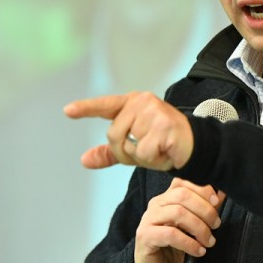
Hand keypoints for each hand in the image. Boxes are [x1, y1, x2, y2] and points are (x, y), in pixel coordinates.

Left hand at [63, 91, 193, 170]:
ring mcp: (153, 112)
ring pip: (128, 146)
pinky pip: (144, 153)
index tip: (68, 110)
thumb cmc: (162, 143)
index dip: (86, 108)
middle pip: (113, 135)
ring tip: (158, 150)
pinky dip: (153, 159)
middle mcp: (141, 102)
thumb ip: (110, 152)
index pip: (106, 105)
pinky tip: (165, 152)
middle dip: (126, 152)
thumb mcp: (134, 146)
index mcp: (133, 103)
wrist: (194, 145)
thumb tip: (84, 160)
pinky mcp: (163, 125)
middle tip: (147, 150)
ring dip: (141, 157)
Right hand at [135, 178, 225, 262]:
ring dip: (199, 227)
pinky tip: (198, 251)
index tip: (217, 201)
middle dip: (205, 209)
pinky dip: (189, 243)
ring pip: (178, 213)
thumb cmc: (176, 247)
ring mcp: (148, 219)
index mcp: (166, 198)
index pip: (183, 182)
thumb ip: (205, 209)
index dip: (201, 188)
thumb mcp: (193, 226)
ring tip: (209, 241)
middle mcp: (155, 205)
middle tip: (216, 224)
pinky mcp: (145, 236)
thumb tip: (221, 193)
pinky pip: (170, 234)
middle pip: (182, 195)